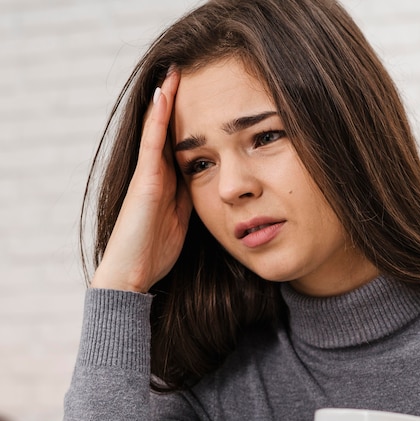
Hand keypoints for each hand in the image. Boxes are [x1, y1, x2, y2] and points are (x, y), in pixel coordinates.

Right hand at [91, 70, 192, 292]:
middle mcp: (157, 175)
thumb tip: (207, 183)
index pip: (182, 146)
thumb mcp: (183, 221)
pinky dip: (157, 119)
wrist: (133, 272)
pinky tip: (164, 95)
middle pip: (170, 132)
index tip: (206, 101)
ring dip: (167, 101)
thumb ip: (190, 199)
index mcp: (169, 185)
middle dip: (178, 104)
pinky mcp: (144, 181)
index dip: (191, 124)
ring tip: (177, 71)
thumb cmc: (156, 252)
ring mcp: (149, 176)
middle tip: (190, 72)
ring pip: (159, 131)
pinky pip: (153, 144)